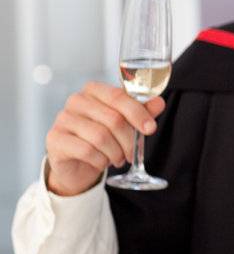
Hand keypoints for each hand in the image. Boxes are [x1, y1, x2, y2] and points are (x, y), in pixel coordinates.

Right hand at [44, 81, 165, 195]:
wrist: (77, 163)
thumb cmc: (104, 137)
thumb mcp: (126, 124)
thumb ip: (142, 112)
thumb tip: (159, 102)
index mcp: (94, 90)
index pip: (119, 96)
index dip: (138, 113)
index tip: (150, 129)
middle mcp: (76, 100)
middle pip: (113, 119)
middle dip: (129, 141)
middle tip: (132, 153)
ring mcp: (62, 119)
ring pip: (100, 137)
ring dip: (115, 153)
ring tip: (117, 159)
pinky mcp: (54, 139)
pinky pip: (86, 151)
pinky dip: (100, 161)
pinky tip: (101, 162)